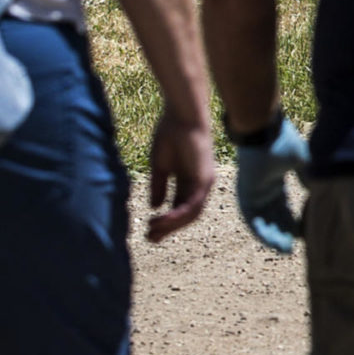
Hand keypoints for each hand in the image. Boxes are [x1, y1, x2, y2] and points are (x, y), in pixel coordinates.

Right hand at [148, 117, 215, 242]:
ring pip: (191, 213)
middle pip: (186, 214)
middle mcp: (199, 184)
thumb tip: (154, 206)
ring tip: (153, 231)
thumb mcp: (160, 165)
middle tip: (150, 238)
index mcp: (189, 180)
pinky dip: (178, 215)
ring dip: (172, 225)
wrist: (182, 116)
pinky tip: (163, 220)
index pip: (180, 207)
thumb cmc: (170, 134)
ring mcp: (204, 182)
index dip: (166, 221)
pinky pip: (193, 204)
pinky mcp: (205, 179)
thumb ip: (159, 185)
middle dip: (168, 228)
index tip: (149, 230)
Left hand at [232, 115, 308, 252]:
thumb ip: (310, 177)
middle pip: (274, 216)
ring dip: (273, 236)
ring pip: (264, 220)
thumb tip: (321, 192)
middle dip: (284, 232)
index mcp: (275, 179)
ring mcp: (252, 193)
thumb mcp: (303, 161)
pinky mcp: (244, 196)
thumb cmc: (282, 141)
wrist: (263, 131)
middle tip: (294, 247)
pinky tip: (272, 242)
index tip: (304, 231)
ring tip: (285, 250)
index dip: (294, 219)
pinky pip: (252, 219)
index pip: (284, 205)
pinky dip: (262, 231)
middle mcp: (263, 189)